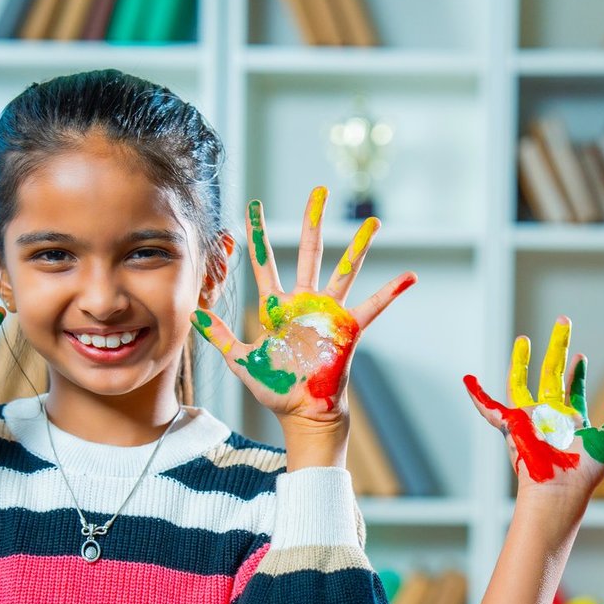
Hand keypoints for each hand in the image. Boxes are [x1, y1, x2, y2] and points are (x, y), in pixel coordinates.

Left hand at [192, 187, 415, 426]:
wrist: (303, 413)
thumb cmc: (275, 388)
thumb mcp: (240, 360)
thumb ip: (220, 336)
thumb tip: (194, 314)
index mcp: (278, 306)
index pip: (265, 262)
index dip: (257, 235)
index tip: (252, 206)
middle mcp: (305, 302)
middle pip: (310, 251)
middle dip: (314, 221)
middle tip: (319, 191)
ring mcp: (329, 313)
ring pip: (345, 270)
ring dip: (359, 246)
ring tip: (374, 222)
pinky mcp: (348, 328)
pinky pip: (373, 306)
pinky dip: (391, 292)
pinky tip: (409, 276)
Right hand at [464, 317, 603, 498]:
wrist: (560, 488)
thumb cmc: (586, 471)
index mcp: (571, 419)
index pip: (572, 389)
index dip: (577, 372)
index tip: (580, 357)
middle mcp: (550, 416)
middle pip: (552, 373)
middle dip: (558, 347)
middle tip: (562, 321)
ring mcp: (529, 419)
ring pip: (522, 382)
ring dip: (521, 360)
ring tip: (524, 339)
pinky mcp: (511, 424)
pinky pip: (490, 407)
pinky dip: (477, 395)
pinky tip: (469, 380)